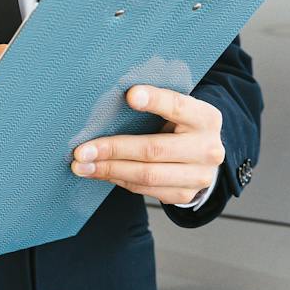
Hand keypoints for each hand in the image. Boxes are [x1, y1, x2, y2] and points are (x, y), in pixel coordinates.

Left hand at [70, 86, 224, 204]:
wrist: (204, 155)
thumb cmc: (181, 124)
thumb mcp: (178, 109)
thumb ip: (155, 103)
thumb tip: (111, 100)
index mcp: (206, 118)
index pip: (178, 106)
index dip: (155, 100)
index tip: (129, 95)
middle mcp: (207, 148)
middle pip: (154, 149)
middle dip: (114, 149)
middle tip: (82, 150)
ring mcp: (199, 176)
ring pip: (147, 175)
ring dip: (109, 170)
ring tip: (82, 166)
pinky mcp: (185, 194)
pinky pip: (145, 189)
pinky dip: (119, 179)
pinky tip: (101, 172)